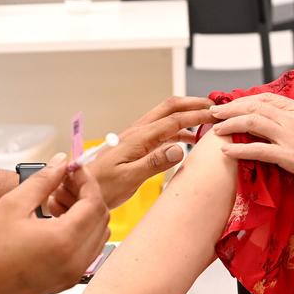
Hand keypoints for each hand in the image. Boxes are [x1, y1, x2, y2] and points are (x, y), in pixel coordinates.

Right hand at [0, 153, 108, 293]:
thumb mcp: (12, 206)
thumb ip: (42, 181)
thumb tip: (60, 162)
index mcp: (64, 240)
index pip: (94, 202)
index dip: (87, 180)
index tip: (74, 168)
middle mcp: (76, 260)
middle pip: (101, 218)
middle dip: (86, 195)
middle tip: (64, 182)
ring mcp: (75, 273)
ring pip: (98, 234)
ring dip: (85, 213)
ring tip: (56, 201)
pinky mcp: (69, 280)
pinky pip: (89, 250)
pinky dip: (81, 232)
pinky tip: (56, 221)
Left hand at [49, 96, 212, 212]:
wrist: (77, 190)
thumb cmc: (100, 186)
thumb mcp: (129, 178)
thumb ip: (155, 162)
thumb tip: (180, 148)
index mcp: (138, 138)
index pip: (174, 120)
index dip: (197, 114)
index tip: (216, 113)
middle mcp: (137, 133)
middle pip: (169, 108)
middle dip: (192, 104)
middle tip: (214, 106)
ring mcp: (136, 138)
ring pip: (165, 118)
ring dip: (186, 116)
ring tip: (206, 120)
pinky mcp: (134, 147)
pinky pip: (160, 132)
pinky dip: (178, 131)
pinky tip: (187, 141)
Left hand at [210, 76, 293, 197]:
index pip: (269, 99)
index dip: (248, 99)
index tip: (234, 103)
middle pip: (255, 107)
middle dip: (232, 108)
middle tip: (215, 112)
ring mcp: (291, 138)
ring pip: (252, 124)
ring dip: (230, 124)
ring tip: (216, 127)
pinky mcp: (290, 158)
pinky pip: (259, 151)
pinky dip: (240, 149)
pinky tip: (226, 150)